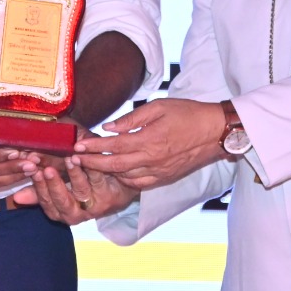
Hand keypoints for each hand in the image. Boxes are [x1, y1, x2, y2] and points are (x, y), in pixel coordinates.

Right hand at [12, 157, 137, 224]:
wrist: (116, 186)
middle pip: (62, 203)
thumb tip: (16, 198)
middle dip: (53, 185)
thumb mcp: (58, 186)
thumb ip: (38, 192)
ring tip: (70, 159)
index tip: (32, 171)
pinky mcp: (109, 195)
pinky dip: (91, 168)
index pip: (46, 202)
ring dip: (74, 175)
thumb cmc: (81, 183)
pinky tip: (85, 156)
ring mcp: (94, 205)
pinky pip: (99, 180)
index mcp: (61, 211)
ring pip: (81, 191)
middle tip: (46, 169)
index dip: (38, 188)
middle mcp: (76, 212)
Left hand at [73, 99, 226, 189]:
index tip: (78, 147)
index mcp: (149, 139)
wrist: (215, 132)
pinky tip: (117, 171)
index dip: (94, 148)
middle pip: (114, 166)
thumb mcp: (159, 106)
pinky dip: (124, 179)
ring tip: (92, 165)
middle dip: (92, 164)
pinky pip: (139, 183)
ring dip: (106, 172)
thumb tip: (109, 127)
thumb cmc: (188, 113)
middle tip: (76, 160)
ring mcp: (158, 171)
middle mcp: (152, 159)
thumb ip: (132, 118)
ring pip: (125, 177)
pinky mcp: (165, 178)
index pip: (114, 146)